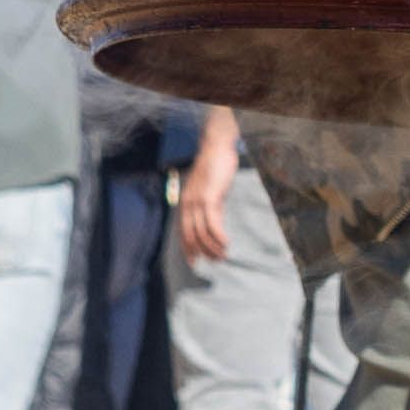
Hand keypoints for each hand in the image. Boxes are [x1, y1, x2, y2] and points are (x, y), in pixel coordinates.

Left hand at [174, 110, 241, 269]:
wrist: (216, 147)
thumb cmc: (214, 166)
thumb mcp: (207, 188)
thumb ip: (207, 204)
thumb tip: (212, 220)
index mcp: (185, 203)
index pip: (183, 232)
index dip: (188, 249)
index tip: (195, 262)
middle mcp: (187, 204)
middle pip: (191, 236)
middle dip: (202, 252)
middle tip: (215, 261)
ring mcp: (197, 201)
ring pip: (202, 233)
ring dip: (213, 247)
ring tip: (223, 255)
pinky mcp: (209, 198)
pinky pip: (213, 223)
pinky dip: (219, 236)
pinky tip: (226, 243)